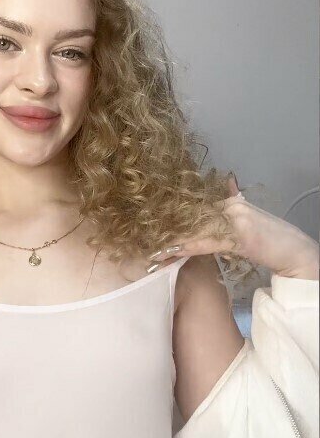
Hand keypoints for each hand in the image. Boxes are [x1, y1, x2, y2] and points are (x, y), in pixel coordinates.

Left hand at [146, 175, 319, 277]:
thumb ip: (232, 206)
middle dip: (167, 227)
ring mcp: (235, 218)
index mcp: (230, 203)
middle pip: (191, 215)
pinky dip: (187, 247)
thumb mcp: (248, 222)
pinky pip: (207, 241)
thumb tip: (225, 186)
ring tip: (150, 248)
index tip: (152, 221)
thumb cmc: (272, 239)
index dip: (173, 215)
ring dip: (171, 240)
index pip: (195, 207)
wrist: (295, 251)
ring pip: (195, 228)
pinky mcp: (240, 234)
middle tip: (143, 235)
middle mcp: (230, 206)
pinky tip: (171, 251)